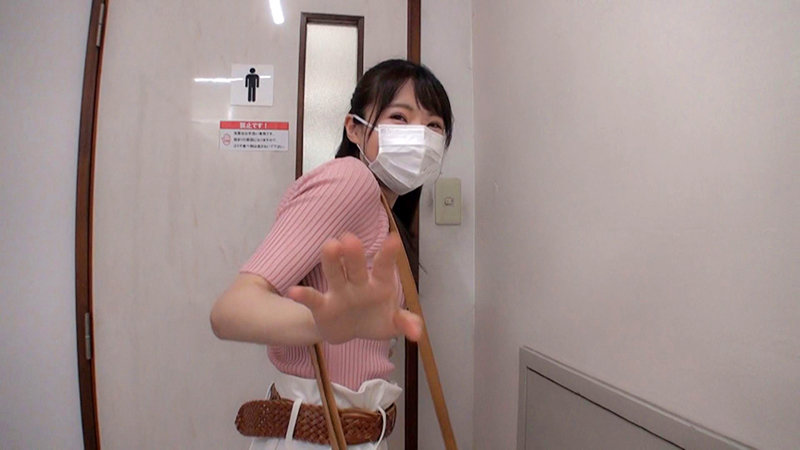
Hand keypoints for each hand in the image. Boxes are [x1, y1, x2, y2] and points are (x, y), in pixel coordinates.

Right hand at [286, 232, 422, 343]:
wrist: (349, 331)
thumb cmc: (374, 319)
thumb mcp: (392, 324)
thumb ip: (405, 323)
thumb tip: (417, 332)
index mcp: (379, 283)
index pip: (385, 267)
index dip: (388, 254)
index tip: (393, 239)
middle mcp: (359, 282)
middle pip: (356, 266)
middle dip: (354, 253)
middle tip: (350, 238)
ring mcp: (339, 292)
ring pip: (335, 273)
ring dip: (332, 261)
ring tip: (329, 246)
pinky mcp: (323, 306)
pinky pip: (313, 298)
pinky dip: (303, 295)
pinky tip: (294, 291)